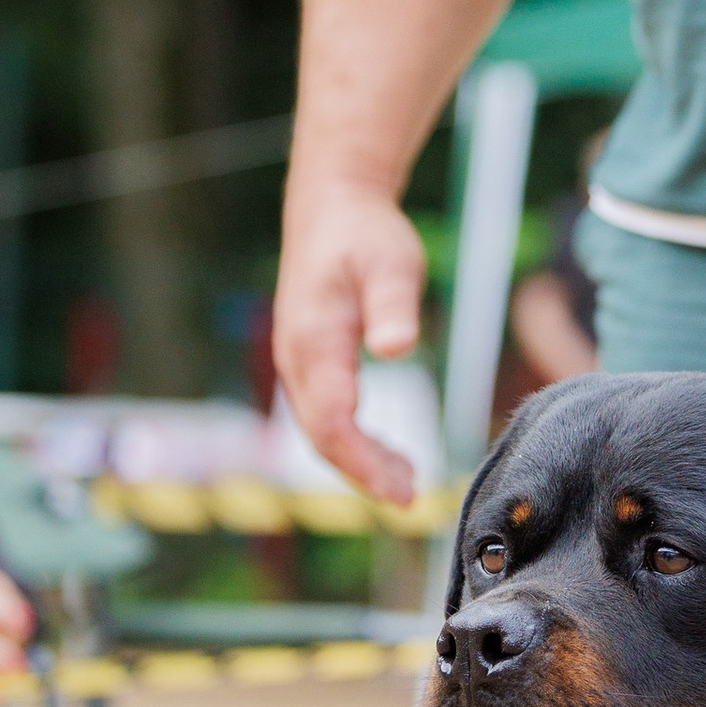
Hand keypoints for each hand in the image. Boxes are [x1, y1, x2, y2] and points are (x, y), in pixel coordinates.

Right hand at [271, 179, 428, 504]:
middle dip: (363, 474)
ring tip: (405, 482)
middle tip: (408, 499)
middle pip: (322, 436)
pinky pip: (325, 416)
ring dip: (359, 463)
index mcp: (313, 341)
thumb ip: (393, 305)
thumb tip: (396, 347)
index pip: (332, 421)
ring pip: (321, 430)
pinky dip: (353, 443)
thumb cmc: (365, 234)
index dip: (362, 462)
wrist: (333, 207)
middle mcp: (296, 359)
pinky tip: (386, 454)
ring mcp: (298, 363)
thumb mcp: (391, 262)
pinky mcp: (310, 363)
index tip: (398, 489)